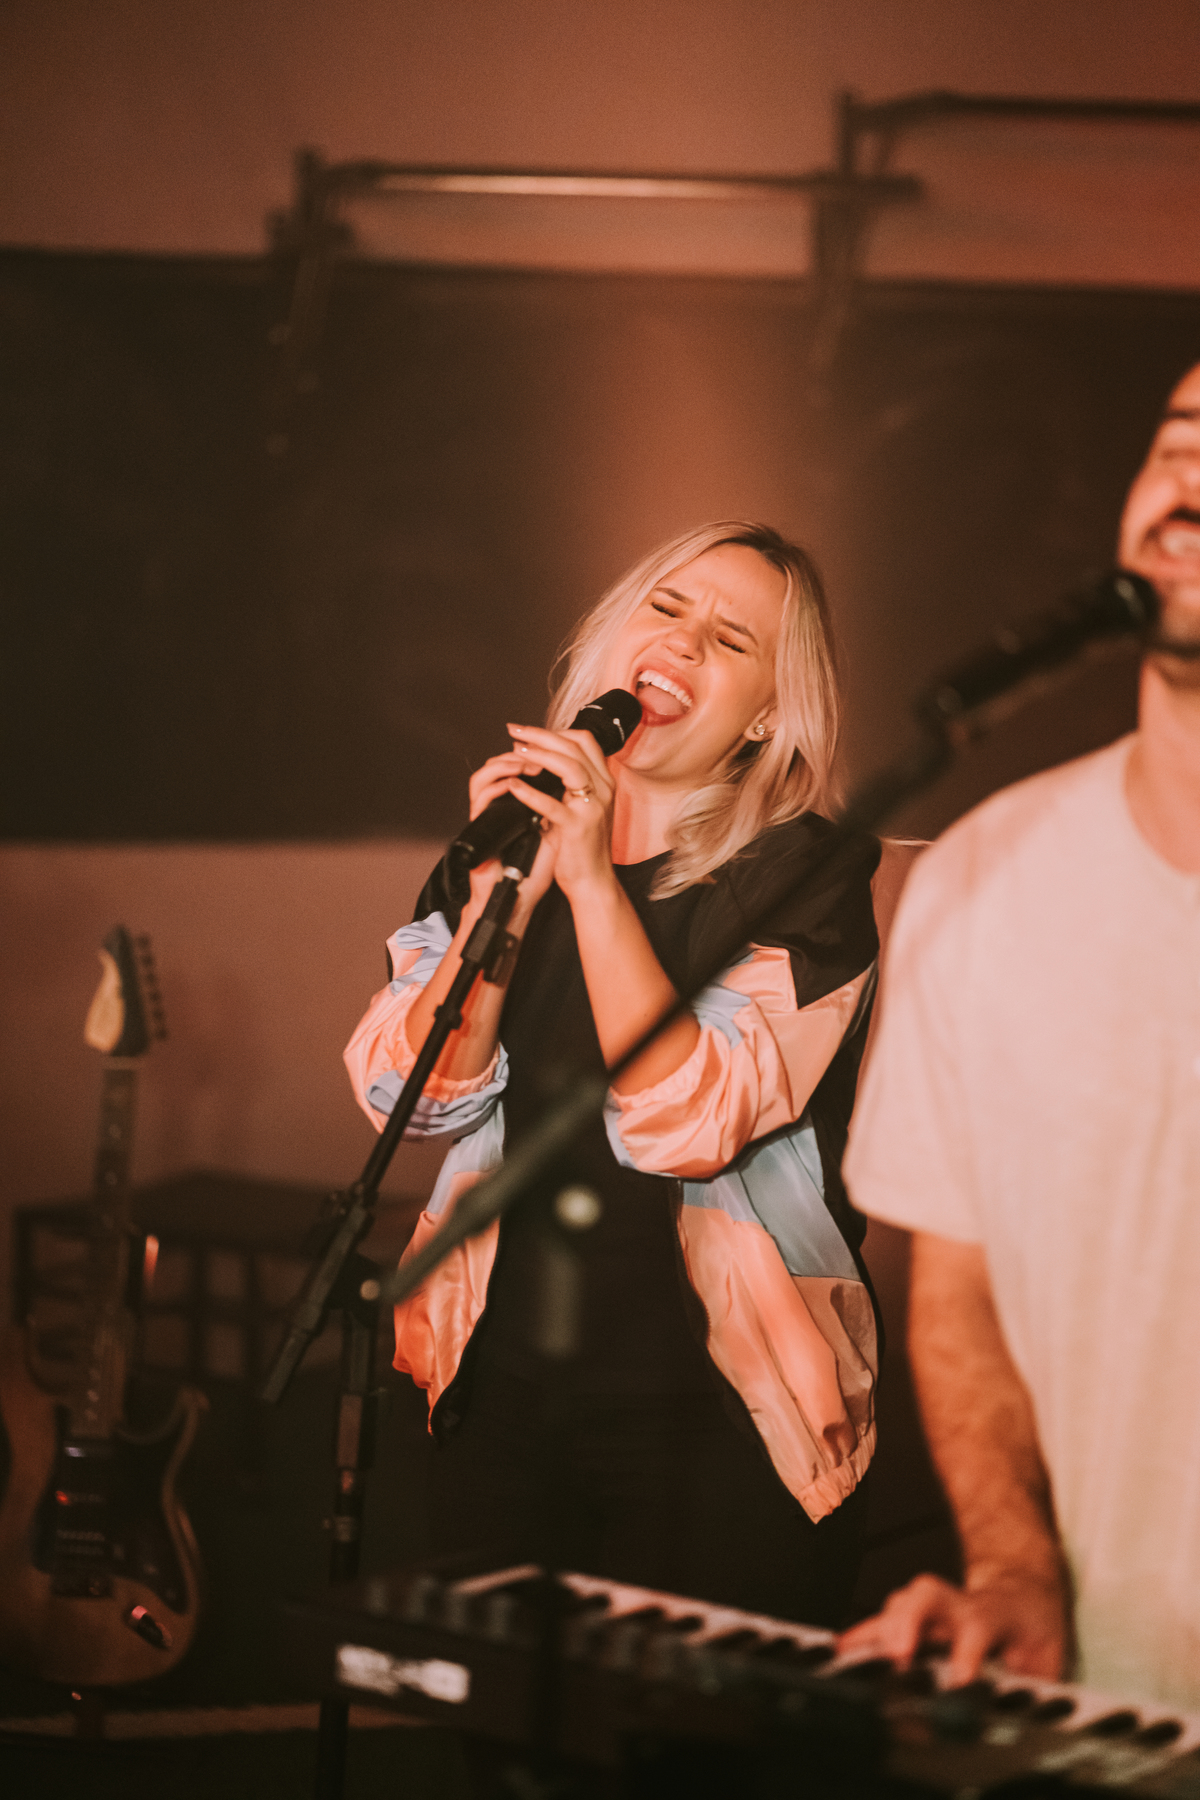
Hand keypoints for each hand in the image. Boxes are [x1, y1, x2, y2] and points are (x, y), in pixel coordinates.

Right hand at [465, 748, 558, 924]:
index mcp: (514, 804)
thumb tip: (578, 785)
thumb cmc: (536, 868)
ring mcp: (485, 813)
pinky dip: (498, 784)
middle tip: (540, 749)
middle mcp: (497, 805)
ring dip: (508, 764)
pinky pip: (481, 795)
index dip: (533, 754)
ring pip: (485, 773)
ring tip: (528, 763)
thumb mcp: (556, 831)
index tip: (556, 750)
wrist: (519, 895)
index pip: (516, 766)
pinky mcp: (478, 825)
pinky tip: (515, 783)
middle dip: (522, 752)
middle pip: (499, 763)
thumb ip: (560, 806)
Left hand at [500, 723, 618, 903]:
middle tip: (515, 731)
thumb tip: (536, 764)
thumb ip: (566, 786)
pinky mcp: (577, 828)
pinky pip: (551, 804)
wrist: (592, 881)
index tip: (531, 733)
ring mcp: (592, 808)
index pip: (586, 742)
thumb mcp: (579, 808)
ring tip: (515, 751)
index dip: (557, 732)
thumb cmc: (581, 846)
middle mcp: (604, 790)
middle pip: (575, 747)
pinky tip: (513, 786)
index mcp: (605, 783)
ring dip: (539, 755)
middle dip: (541, 735)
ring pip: (569, 767)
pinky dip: (529, 793)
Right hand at [837, 1570, 1068, 1686]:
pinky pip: (883, 1622)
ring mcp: (933, 1608)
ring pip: (902, 1603)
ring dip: (881, 1630)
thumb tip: (1018, 1715)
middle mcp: (957, 1605)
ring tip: (861, 1660)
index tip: (960, 1683)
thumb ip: (1033, 1685)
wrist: (1023, 1592)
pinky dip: (861, 1638)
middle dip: (908, 1622)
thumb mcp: (1046, 1658)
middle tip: (898, 1655)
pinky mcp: (914, 1616)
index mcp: (994, 1616)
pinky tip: (842, 1653)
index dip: (966, 1655)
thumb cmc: (1032, 1631)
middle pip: (928, 1597)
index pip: (978, 1628)